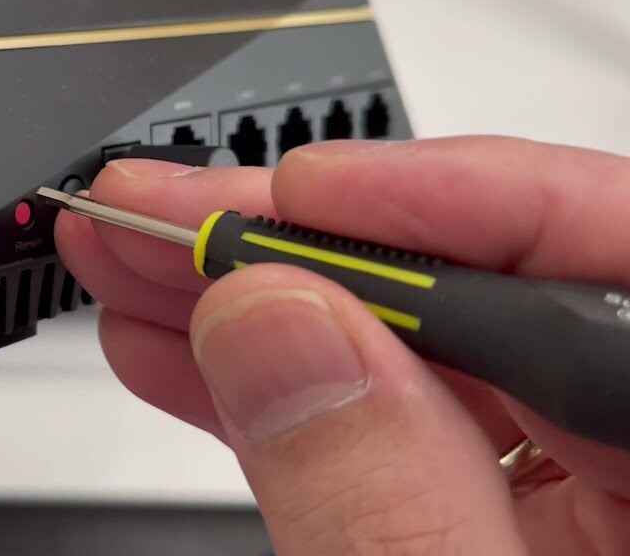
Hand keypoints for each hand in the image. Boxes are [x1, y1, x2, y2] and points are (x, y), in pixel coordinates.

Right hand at [58, 137, 629, 553]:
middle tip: (157, 217)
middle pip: (487, 292)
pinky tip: (179, 356)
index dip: (438, 203)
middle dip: (300, 251)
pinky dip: (276, 398)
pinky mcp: (496, 520)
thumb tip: (275, 325)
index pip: (601, 253)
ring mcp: (580, 493)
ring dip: (257, 313)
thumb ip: (380, 497)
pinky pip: (388, 428)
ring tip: (132, 275)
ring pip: (416, 356)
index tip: (287, 193)